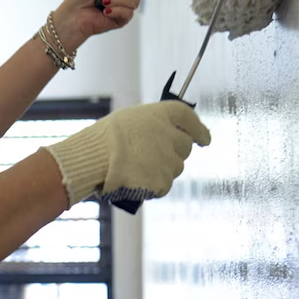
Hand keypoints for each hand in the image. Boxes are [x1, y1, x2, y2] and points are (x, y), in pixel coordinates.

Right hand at [42, 102, 210, 207]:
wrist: (94, 158)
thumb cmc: (105, 138)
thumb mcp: (130, 120)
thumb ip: (152, 126)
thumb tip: (165, 137)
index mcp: (163, 114)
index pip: (190, 118)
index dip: (199, 129)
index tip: (204, 139)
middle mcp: (172, 136)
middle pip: (184, 147)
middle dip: (173, 152)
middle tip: (151, 155)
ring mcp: (169, 160)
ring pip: (174, 167)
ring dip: (161, 169)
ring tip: (136, 167)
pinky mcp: (163, 181)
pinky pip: (163, 184)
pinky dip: (152, 185)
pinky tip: (135, 179)